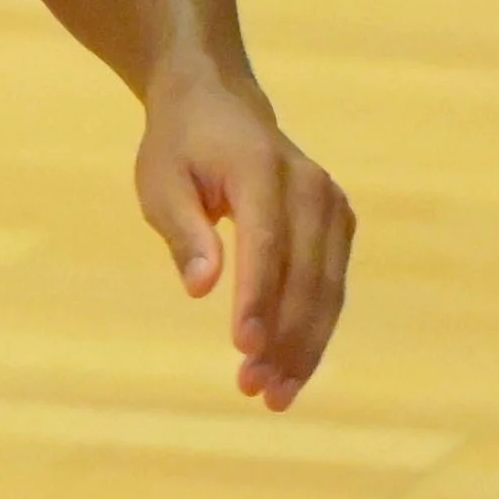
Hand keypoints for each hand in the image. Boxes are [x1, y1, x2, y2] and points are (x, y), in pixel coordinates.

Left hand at [135, 63, 350, 409]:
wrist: (219, 102)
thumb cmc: (180, 147)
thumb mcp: (160, 181)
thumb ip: (183, 232)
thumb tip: (201, 288)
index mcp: (261, 169)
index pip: (267, 241)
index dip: (258, 298)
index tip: (244, 348)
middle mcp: (309, 186)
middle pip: (306, 273)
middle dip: (284, 338)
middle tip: (256, 390)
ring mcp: (331, 204)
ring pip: (328, 287)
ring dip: (306, 346)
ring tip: (275, 396)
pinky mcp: (339, 223)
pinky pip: (332, 285)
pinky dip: (316, 329)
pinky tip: (294, 369)